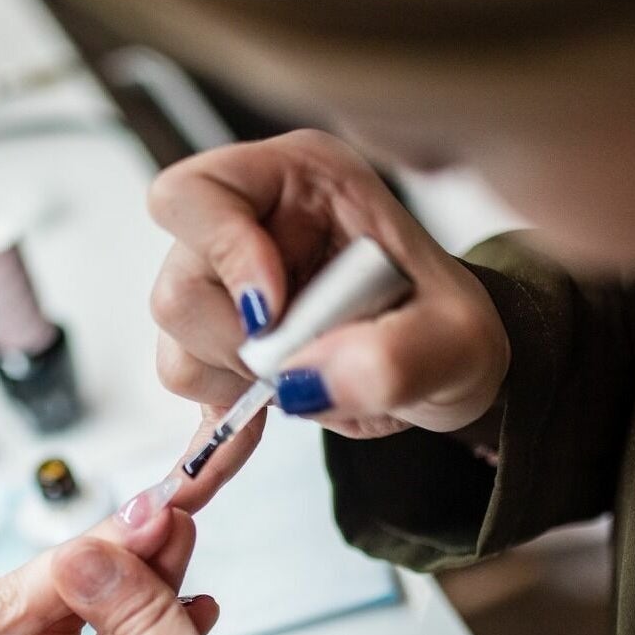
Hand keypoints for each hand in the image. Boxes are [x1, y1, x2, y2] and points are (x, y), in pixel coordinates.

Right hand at [148, 129, 509, 501]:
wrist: (445, 364)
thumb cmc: (451, 326)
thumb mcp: (458, 340)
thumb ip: (398, 356)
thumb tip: (306, 382)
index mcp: (299, 180)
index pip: (197, 193)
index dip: (222, 251)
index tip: (275, 311)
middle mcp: (248, 223)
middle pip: (178, 284)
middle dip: (240, 341)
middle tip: (306, 358)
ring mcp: (225, 285)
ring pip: (177, 341)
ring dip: (239, 378)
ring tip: (309, 378)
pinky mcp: (220, 345)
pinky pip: (187, 387)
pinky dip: (216, 426)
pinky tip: (233, 454)